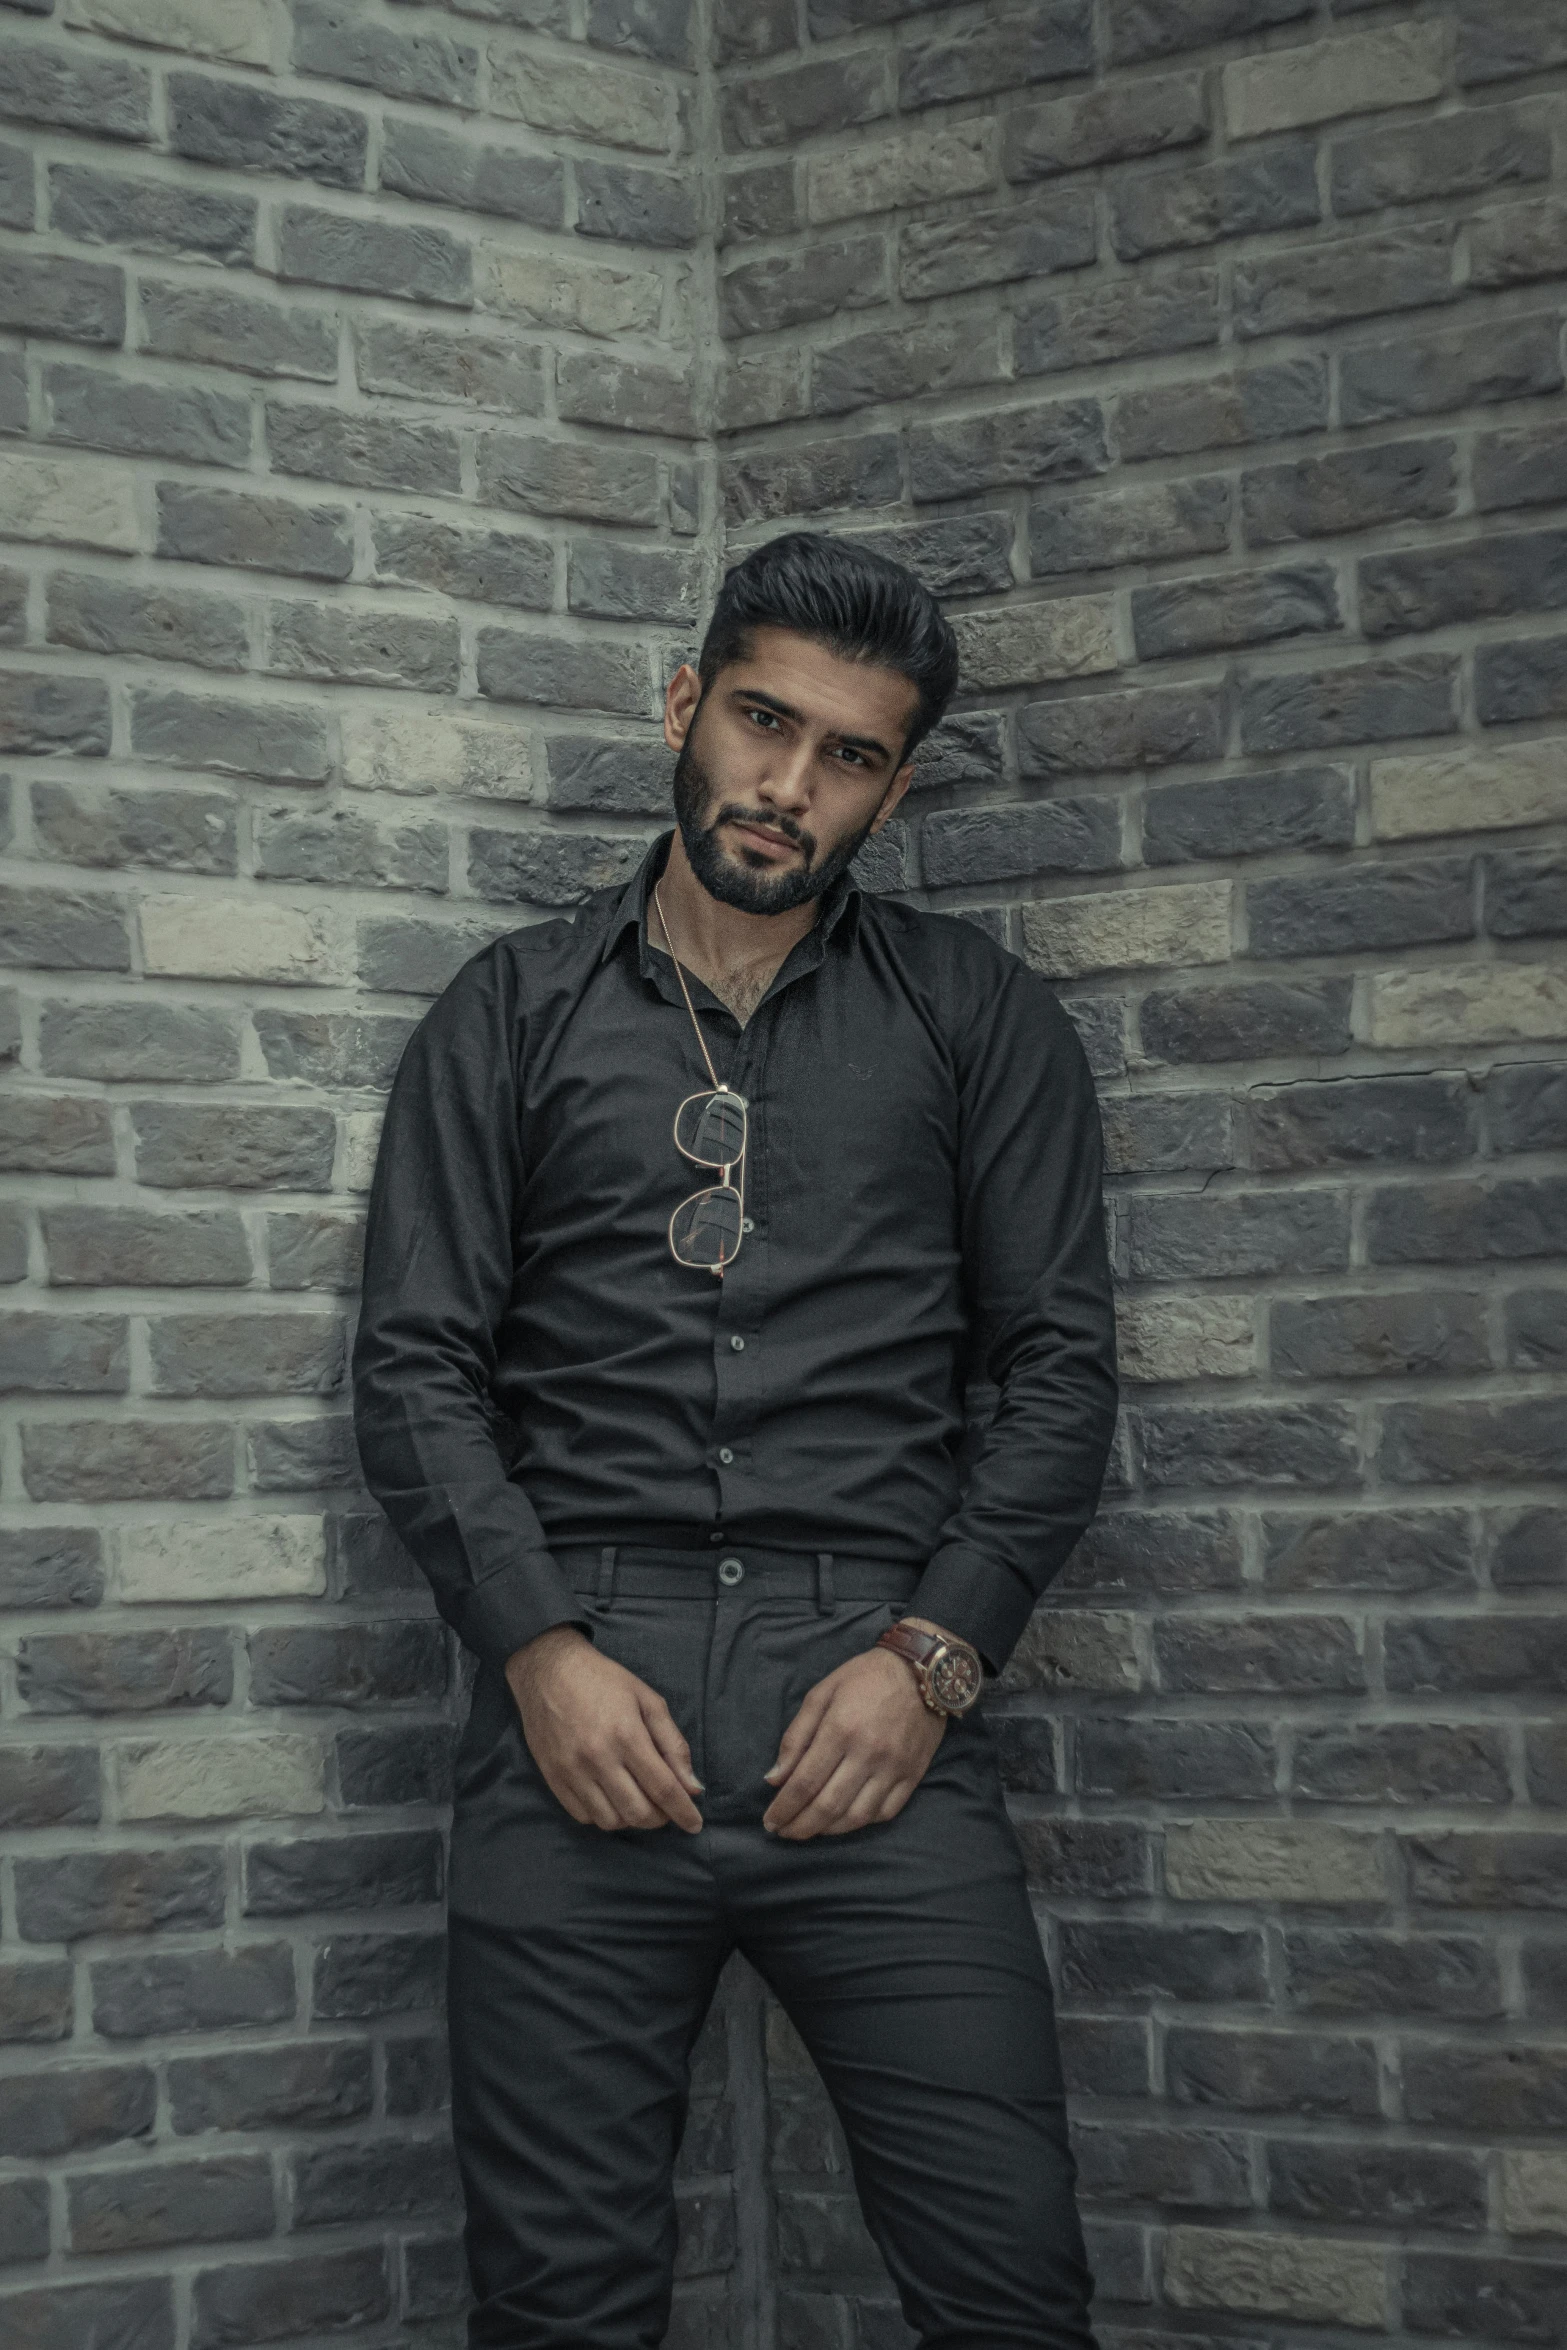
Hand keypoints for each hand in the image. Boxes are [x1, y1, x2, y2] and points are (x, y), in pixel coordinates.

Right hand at [505, 1626, 703, 1833]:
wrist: (548, 1670)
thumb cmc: (604, 1681)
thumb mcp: (648, 1700)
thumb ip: (673, 1744)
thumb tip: (693, 1787)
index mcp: (627, 1735)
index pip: (663, 1788)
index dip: (683, 1812)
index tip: (695, 1825)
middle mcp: (598, 1758)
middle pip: (638, 1812)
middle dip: (661, 1818)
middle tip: (666, 1807)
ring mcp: (572, 1771)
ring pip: (611, 1821)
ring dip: (632, 1820)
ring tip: (639, 1801)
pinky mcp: (553, 1778)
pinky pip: (583, 1816)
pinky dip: (604, 1816)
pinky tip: (612, 1798)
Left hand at [761, 1645, 945, 1840]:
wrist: (922, 1670)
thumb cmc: (864, 1678)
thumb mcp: (821, 1693)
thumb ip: (795, 1737)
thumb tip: (774, 1780)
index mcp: (840, 1729)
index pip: (805, 1783)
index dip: (784, 1808)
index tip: (770, 1822)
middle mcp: (868, 1753)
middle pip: (828, 1806)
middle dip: (800, 1827)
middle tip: (784, 1833)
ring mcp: (893, 1767)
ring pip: (856, 1817)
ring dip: (828, 1830)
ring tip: (810, 1830)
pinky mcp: (913, 1775)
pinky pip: (884, 1813)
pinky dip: (861, 1823)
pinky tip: (844, 1821)